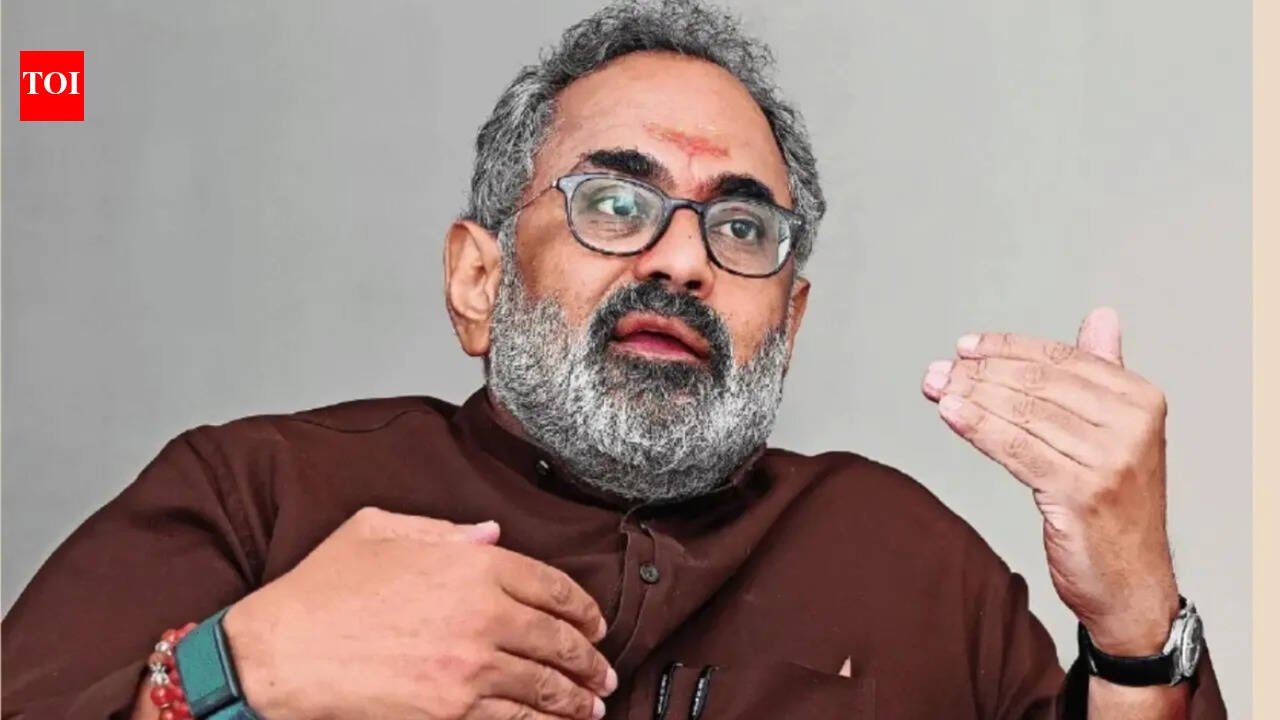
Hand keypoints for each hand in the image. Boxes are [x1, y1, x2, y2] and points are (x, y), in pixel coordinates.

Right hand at [222, 507, 615, 719]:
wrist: (279, 653)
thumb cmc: (323, 589)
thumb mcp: (379, 530)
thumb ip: (445, 531)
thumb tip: (491, 536)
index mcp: (471, 566)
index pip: (552, 586)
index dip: (582, 608)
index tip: (594, 623)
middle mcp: (481, 615)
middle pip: (558, 640)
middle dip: (589, 659)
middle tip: (604, 670)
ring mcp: (470, 668)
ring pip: (545, 686)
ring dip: (578, 698)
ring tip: (593, 704)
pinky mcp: (451, 712)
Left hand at [920, 307, 1179, 654]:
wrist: (1132, 584)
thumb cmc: (1116, 507)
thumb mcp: (1119, 433)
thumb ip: (1105, 374)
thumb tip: (1101, 317)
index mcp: (1142, 399)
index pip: (1063, 360)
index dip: (1008, 349)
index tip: (966, 347)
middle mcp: (1132, 425)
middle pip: (1038, 385)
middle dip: (980, 374)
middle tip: (938, 371)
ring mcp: (1109, 461)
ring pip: (1023, 414)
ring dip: (971, 398)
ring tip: (937, 388)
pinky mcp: (1081, 493)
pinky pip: (1017, 449)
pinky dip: (979, 428)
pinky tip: (951, 414)